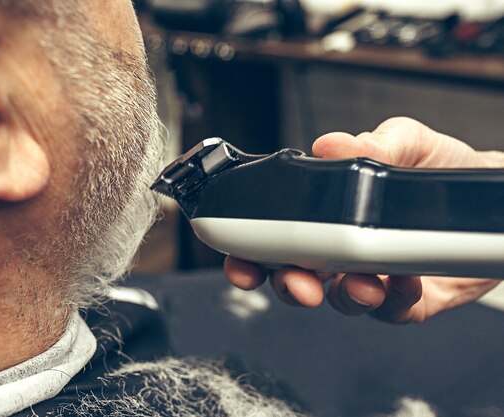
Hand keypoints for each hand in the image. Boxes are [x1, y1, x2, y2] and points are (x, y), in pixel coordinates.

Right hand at [224, 117, 502, 323]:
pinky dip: (394, 300)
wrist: (488, 188)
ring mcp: (373, 276)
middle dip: (288, 287)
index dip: (250, 255)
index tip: (241, 263)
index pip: (275, 239)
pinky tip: (403, 278)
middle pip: (296, 278)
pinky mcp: (409, 298)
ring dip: (344, 297)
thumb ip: (374, 140)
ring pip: (341, 300)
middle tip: (299, 283)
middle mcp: (342, 250)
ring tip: (362, 284)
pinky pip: (393, 311)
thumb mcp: (407, 140)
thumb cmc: (441, 165)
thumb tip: (332, 146)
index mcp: (326, 215)